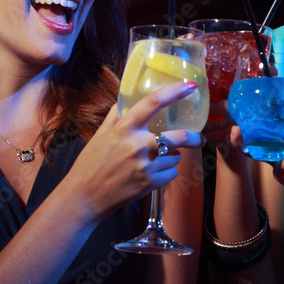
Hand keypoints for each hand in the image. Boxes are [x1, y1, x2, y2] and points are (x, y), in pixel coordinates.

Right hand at [62, 81, 203, 222]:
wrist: (84, 198)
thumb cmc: (90, 164)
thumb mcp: (101, 135)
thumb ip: (116, 116)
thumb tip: (126, 99)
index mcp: (125, 129)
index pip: (153, 103)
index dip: (174, 91)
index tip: (190, 85)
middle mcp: (137, 145)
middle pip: (178, 137)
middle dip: (194, 138)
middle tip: (199, 138)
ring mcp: (145, 166)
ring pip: (175, 157)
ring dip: (172, 157)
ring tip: (156, 160)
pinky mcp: (149, 184)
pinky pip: (171, 174)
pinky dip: (167, 173)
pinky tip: (152, 173)